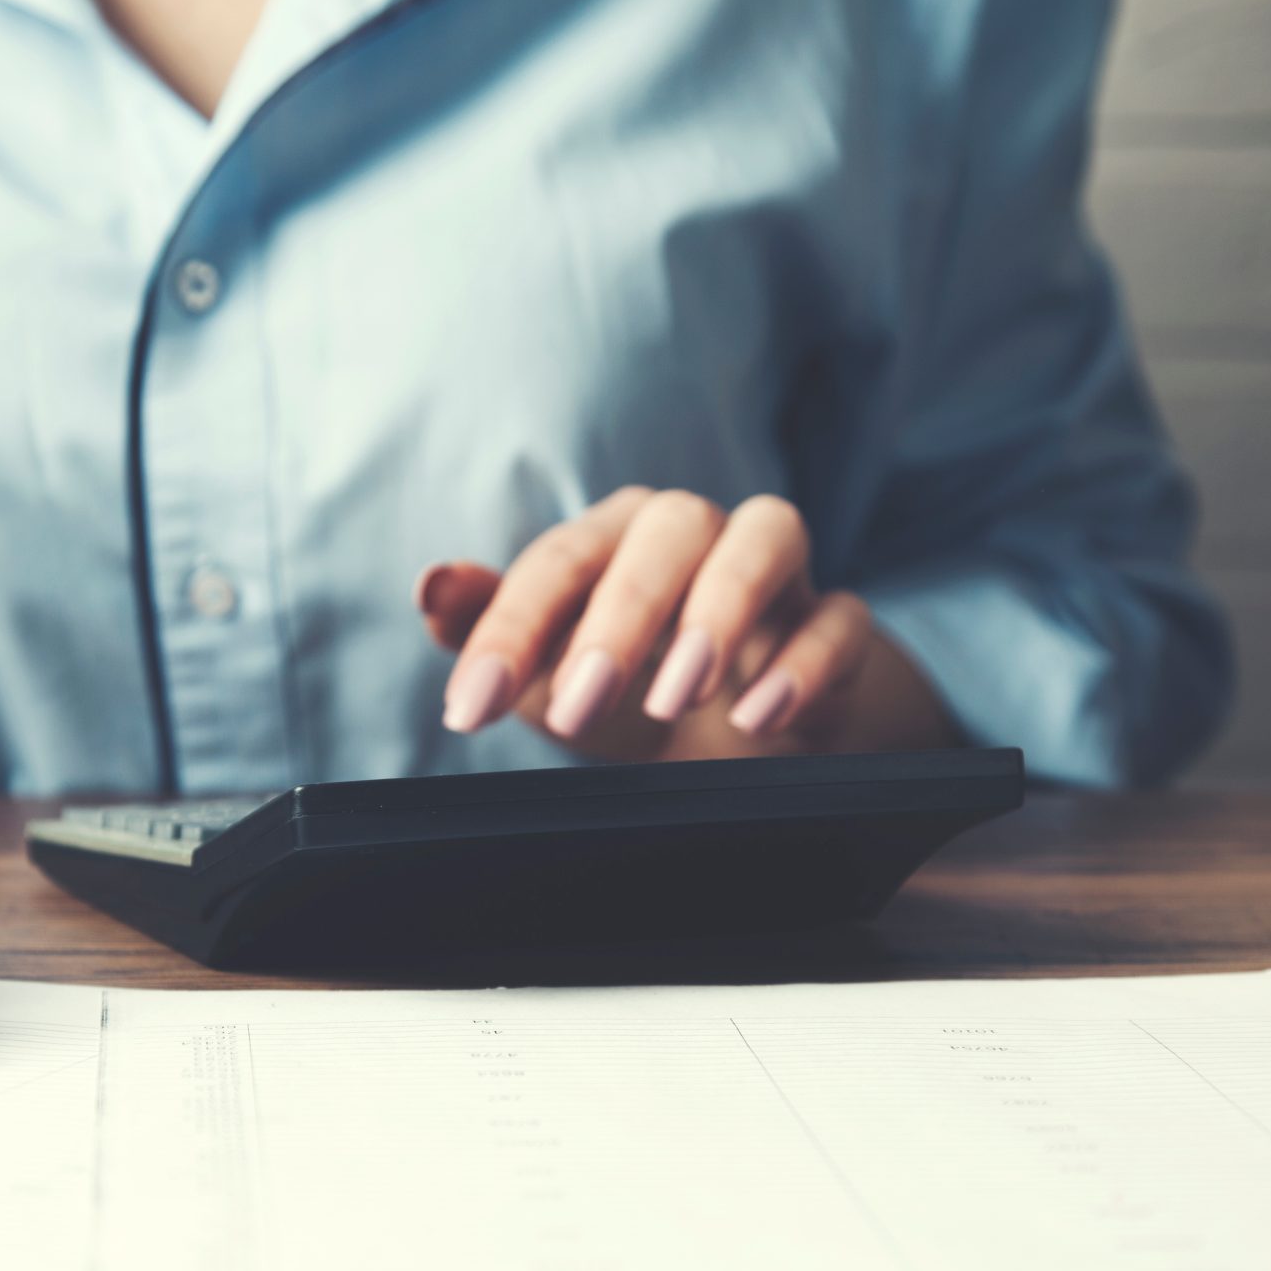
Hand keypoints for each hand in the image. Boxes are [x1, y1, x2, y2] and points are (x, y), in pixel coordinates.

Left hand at [418, 487, 951, 761]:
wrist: (728, 740)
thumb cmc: (621, 686)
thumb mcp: (544, 670)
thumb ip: (485, 628)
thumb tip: (430, 584)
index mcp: (613, 537)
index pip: (559, 559)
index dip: (511, 629)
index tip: (470, 709)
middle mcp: (694, 533)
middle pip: (669, 530)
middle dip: (622, 618)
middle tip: (580, 706)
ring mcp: (774, 571)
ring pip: (767, 535)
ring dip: (722, 609)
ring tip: (679, 695)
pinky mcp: (834, 622)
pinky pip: (841, 616)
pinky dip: (806, 661)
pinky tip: (760, 717)